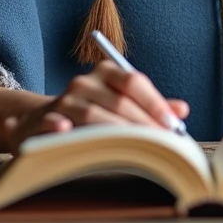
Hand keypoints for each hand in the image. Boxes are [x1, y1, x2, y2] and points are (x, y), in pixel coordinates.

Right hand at [2, 61, 189, 149]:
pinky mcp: (42, 120)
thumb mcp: (120, 103)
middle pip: (118, 101)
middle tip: (161, 146)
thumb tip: (182, 111)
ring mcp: (62, 100)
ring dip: (116, 133)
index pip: (133, 81)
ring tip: (135, 150)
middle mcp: (83, 82)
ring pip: (92, 115)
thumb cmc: (92, 112)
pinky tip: (67, 131)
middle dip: (143, 126)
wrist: (40, 119)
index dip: (154, 103)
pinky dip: (60, 126)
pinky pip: (53, 122)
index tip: (172, 126)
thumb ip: (150, 106)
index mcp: (105, 72)